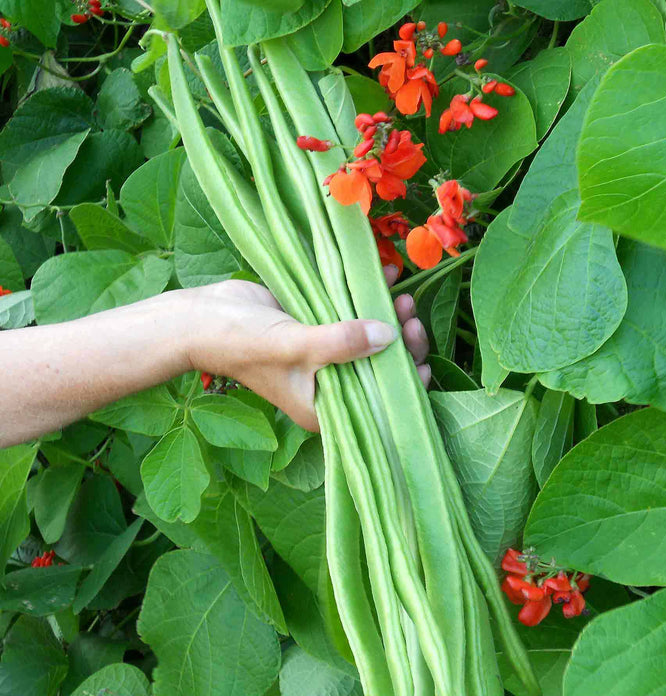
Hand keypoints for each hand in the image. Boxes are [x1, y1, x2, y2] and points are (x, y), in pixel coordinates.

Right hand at [188, 271, 430, 431]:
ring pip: (371, 339)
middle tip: (409, 316)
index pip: (377, 402)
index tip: (419, 358)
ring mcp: (326, 353)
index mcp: (324, 406)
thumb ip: (341, 343)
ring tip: (403, 296)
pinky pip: (354, 313)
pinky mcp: (320, 324)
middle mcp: (330, 383)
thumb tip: (389, 335)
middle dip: (401, 344)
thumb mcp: (295, 346)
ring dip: (390, 318)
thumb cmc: (242, 343)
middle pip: (379, 368)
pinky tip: (388, 276)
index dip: (404, 383)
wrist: (202, 317)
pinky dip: (370, 297)